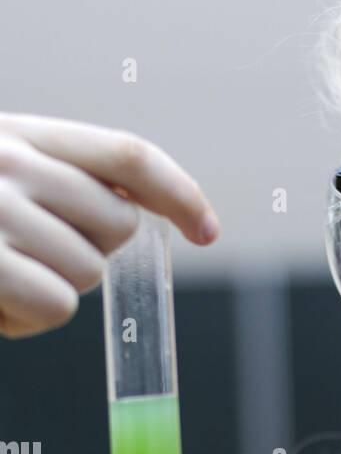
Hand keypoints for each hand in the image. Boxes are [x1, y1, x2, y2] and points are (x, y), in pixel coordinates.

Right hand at [0, 111, 218, 338]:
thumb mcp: (7, 181)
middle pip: (120, 221)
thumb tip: (141, 205)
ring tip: (9, 275)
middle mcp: (8, 161)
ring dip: (58, 286)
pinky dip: (32, 318)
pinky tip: (0, 301)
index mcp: (21, 134)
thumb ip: (65, 179)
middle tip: (38, 254)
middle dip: (95, 250)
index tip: (207, 230)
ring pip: (91, 270)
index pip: (126, 154)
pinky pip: (59, 305)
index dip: (179, 193)